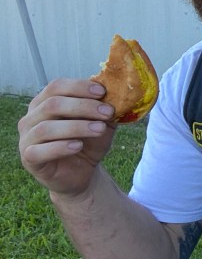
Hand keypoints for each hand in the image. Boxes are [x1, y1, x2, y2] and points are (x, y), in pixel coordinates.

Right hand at [18, 78, 117, 197]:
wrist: (82, 172)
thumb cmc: (89, 143)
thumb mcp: (102, 123)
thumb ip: (106, 109)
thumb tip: (118, 93)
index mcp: (46, 102)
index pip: (56, 86)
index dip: (79, 86)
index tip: (102, 92)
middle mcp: (32, 117)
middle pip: (52, 104)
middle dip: (83, 106)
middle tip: (107, 112)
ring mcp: (27, 138)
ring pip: (46, 127)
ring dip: (76, 127)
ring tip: (100, 129)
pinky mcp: (28, 158)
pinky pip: (39, 151)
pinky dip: (60, 147)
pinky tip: (78, 146)